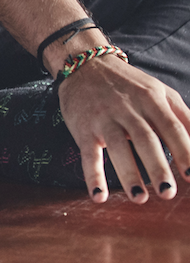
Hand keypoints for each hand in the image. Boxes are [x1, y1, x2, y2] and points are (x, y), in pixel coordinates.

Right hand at [58, 55, 189, 202]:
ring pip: (117, 147)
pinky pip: (88, 153)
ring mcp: (103, 118)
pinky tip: (98, 195)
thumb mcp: (160, 92)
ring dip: (128, 174)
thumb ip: (184, 117)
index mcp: (151, 99)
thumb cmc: (128, 84)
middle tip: (168, 193)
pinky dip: (93, 175)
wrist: (84, 65)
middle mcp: (127, 108)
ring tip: (139, 198)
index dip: (184, 151)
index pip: (172, 128)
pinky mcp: (83, 129)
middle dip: (157, 167)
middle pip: (145, 139)